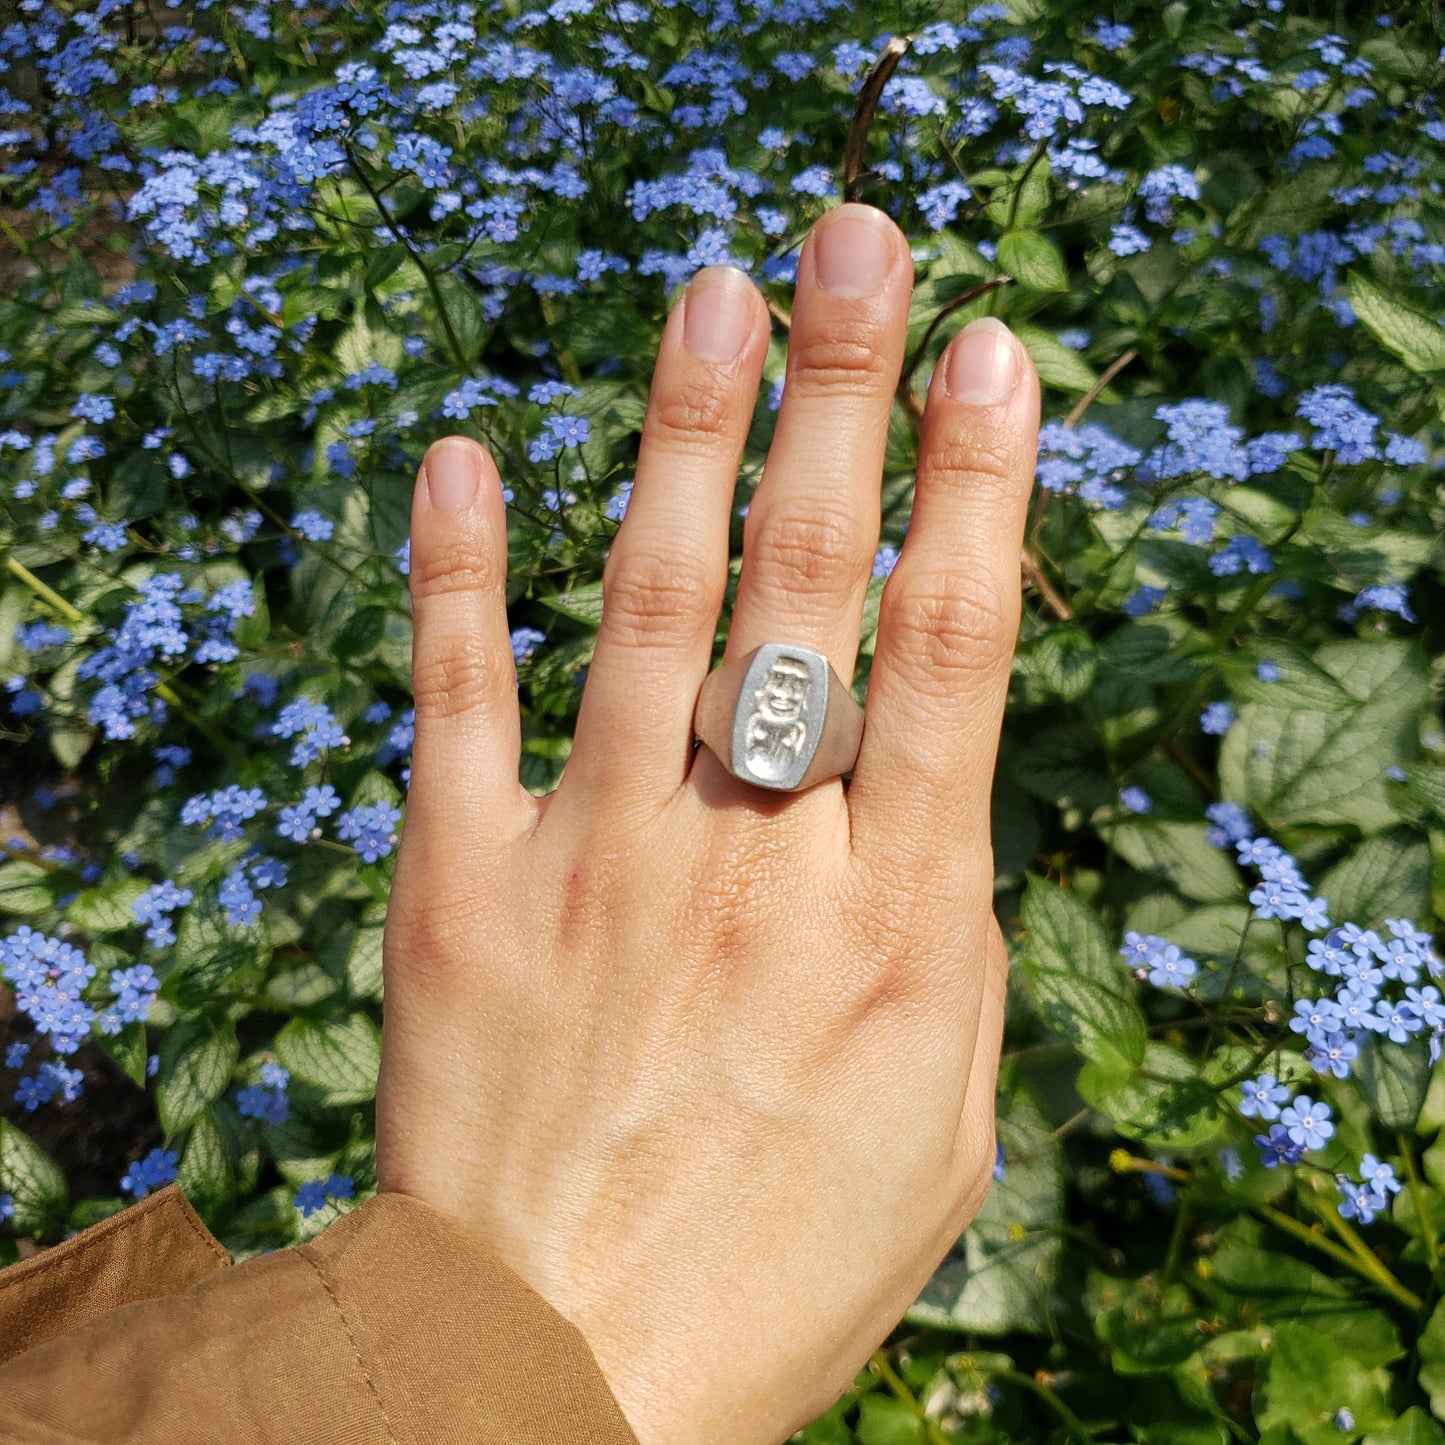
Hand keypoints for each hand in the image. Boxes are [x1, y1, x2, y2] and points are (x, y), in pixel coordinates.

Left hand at [377, 202, 1040, 1444]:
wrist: (549, 1376)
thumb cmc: (776, 1268)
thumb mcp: (938, 1129)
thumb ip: (943, 946)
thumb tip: (934, 803)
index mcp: (895, 923)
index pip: (952, 656)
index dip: (976, 490)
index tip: (990, 352)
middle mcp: (752, 862)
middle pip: (811, 590)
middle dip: (842, 399)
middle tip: (857, 242)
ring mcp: (596, 863)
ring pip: (649, 608)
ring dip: (683, 437)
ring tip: (714, 293)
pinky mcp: (461, 893)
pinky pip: (457, 703)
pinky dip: (457, 575)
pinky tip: (462, 454)